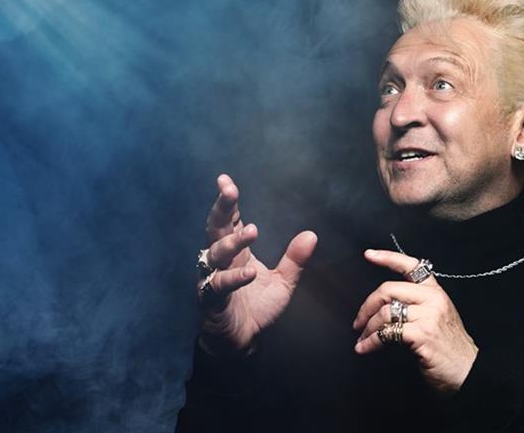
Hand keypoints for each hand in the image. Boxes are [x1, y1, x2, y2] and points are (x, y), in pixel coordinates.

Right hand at [197, 174, 317, 356]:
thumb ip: (294, 260)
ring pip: (215, 253)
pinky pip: (219, 285)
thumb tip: (312, 234)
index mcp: (236, 252)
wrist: (242, 342)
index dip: (228, 202)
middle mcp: (221, 261)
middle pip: (216, 228)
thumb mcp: (283, 282)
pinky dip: (233, 278)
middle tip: (229, 191)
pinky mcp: (212, 300)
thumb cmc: (257, 308)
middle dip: (222, 208)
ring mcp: (213, 278)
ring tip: (252, 231)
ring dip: (232, 241)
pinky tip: (249, 272)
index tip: (226, 181)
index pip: (230, 221)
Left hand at [352, 250, 477, 392]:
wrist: (468, 371)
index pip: (411, 265)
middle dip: (367, 306)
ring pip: (385, 313)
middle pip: (388, 290)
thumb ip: (417, 304)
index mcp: (435, 291)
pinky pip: (387, 333)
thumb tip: (382, 306)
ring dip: (368, 328)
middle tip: (358, 321)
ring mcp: (428, 316)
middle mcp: (433, 299)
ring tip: (362, 339)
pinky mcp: (422, 334)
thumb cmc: (449, 347)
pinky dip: (371, 342)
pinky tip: (365, 348)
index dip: (387, 258)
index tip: (369, 255)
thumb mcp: (438, 316)